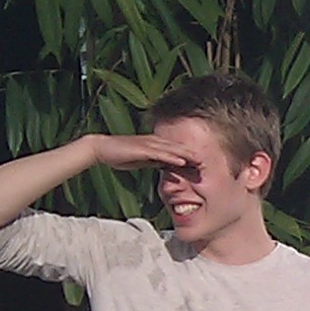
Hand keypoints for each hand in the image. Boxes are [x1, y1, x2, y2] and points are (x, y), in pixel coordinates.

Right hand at [81, 132, 196, 172]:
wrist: (102, 148)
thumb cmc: (120, 155)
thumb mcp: (142, 161)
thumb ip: (154, 162)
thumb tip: (166, 168)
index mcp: (155, 145)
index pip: (175, 151)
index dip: (189, 156)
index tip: (201, 164)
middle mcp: (154, 142)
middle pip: (178, 148)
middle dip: (193, 155)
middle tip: (207, 162)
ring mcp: (149, 144)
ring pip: (173, 149)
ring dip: (187, 155)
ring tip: (201, 161)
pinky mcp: (143, 148)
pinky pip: (161, 153)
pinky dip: (172, 156)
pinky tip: (182, 160)